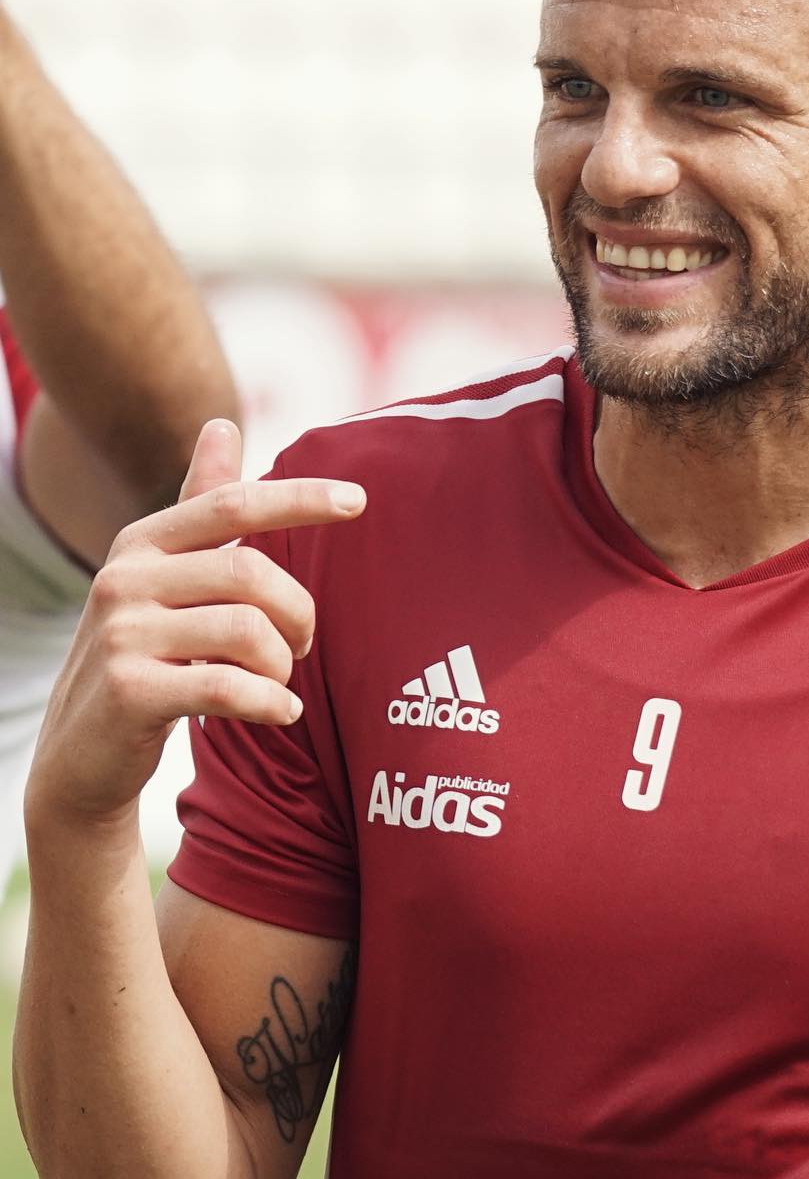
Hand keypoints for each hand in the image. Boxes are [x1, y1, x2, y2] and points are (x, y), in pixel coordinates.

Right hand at [24, 419, 364, 827]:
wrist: (78, 756)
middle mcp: (124, 577)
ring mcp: (120, 635)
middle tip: (302, 644)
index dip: (300, 498)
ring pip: (248, 632)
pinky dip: (273, 702)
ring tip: (277, 682)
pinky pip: (229, 687)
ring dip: (282, 665)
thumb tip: (222, 423)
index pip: (232, 503)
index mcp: (143, 541)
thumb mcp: (164, 575)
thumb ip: (200, 507)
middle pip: (252, 573)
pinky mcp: (127, 692)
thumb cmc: (144, 655)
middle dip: (299, 613)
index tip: (360, 499)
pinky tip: (282, 711)